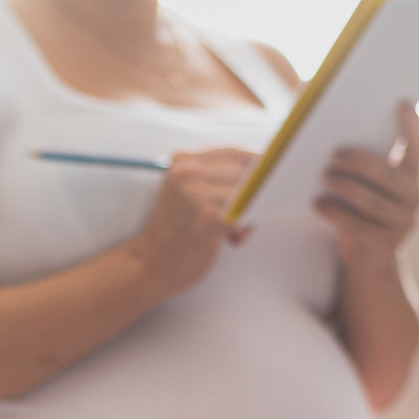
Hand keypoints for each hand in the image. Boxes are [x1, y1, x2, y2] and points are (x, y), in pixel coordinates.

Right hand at [133, 148, 256, 296]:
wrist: (147, 266)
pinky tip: (231, 240)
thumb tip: (266, 169)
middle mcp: (187, 172)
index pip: (235, 151)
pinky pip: (245, 215)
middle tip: (249, 213)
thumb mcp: (186, 194)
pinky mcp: (207, 217)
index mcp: (182, 161)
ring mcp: (196, 193)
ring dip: (249, 214)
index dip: (258, 165)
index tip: (271, 178)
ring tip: (232, 232)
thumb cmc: (174, 233)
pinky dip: (244, 229)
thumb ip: (215, 177)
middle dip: (256, 192)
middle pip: (246, 170)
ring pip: (249, 193)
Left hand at [314, 103, 418, 267]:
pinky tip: (318, 204)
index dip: (411, 124)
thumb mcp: (368, 188)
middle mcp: (415, 196)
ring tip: (324, 176)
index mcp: (412, 176)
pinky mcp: (386, 243)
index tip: (401, 102)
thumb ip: (363, 166)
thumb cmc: (361, 214)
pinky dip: (336, 213)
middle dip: (361, 162)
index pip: (418, 146)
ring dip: (346, 187)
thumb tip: (332, 136)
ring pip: (372, 201)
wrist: (369, 261)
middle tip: (335, 153)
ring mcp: (403, 222)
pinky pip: (358, 226)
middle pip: (388, 175)